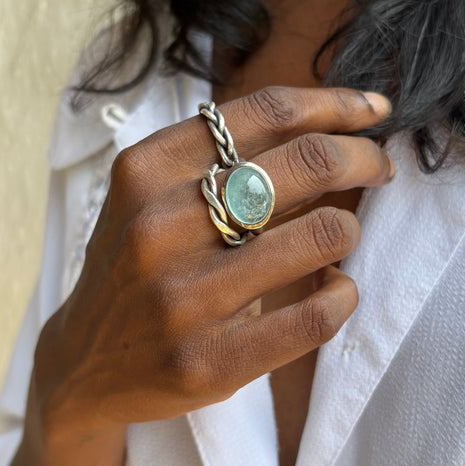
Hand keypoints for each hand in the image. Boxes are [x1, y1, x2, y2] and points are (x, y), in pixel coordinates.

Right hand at [35, 86, 393, 437]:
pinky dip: (343, 293)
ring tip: (338, 234)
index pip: (266, 112)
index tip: (373, 111)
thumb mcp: (152, 195)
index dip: (335, 104)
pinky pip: (316, 316)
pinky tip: (334, 288)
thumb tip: (324, 128)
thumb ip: (218, 158)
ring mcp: (183, 298)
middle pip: (307, 162)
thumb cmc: (134, 264)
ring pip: (326, 233)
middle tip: (379, 166)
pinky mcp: (208, 361)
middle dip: (364, 157)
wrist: (85, 360)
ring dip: (349, 227)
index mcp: (146, 171)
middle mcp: (160, 226)